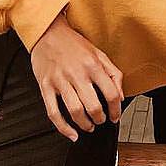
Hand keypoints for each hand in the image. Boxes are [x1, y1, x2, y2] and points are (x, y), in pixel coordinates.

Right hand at [30, 12, 124, 141]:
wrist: (48, 32)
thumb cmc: (72, 43)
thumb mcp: (98, 52)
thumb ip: (113, 73)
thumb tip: (120, 95)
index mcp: (92, 65)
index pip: (111, 93)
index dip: (116, 110)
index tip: (115, 116)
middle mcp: (77, 73)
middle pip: (93, 106)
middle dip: (100, 119)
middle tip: (100, 120)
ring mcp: (60, 80)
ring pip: (75, 111)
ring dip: (85, 124)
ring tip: (88, 125)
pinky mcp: (45, 86)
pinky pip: (53, 112)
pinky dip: (63, 128)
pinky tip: (71, 133)